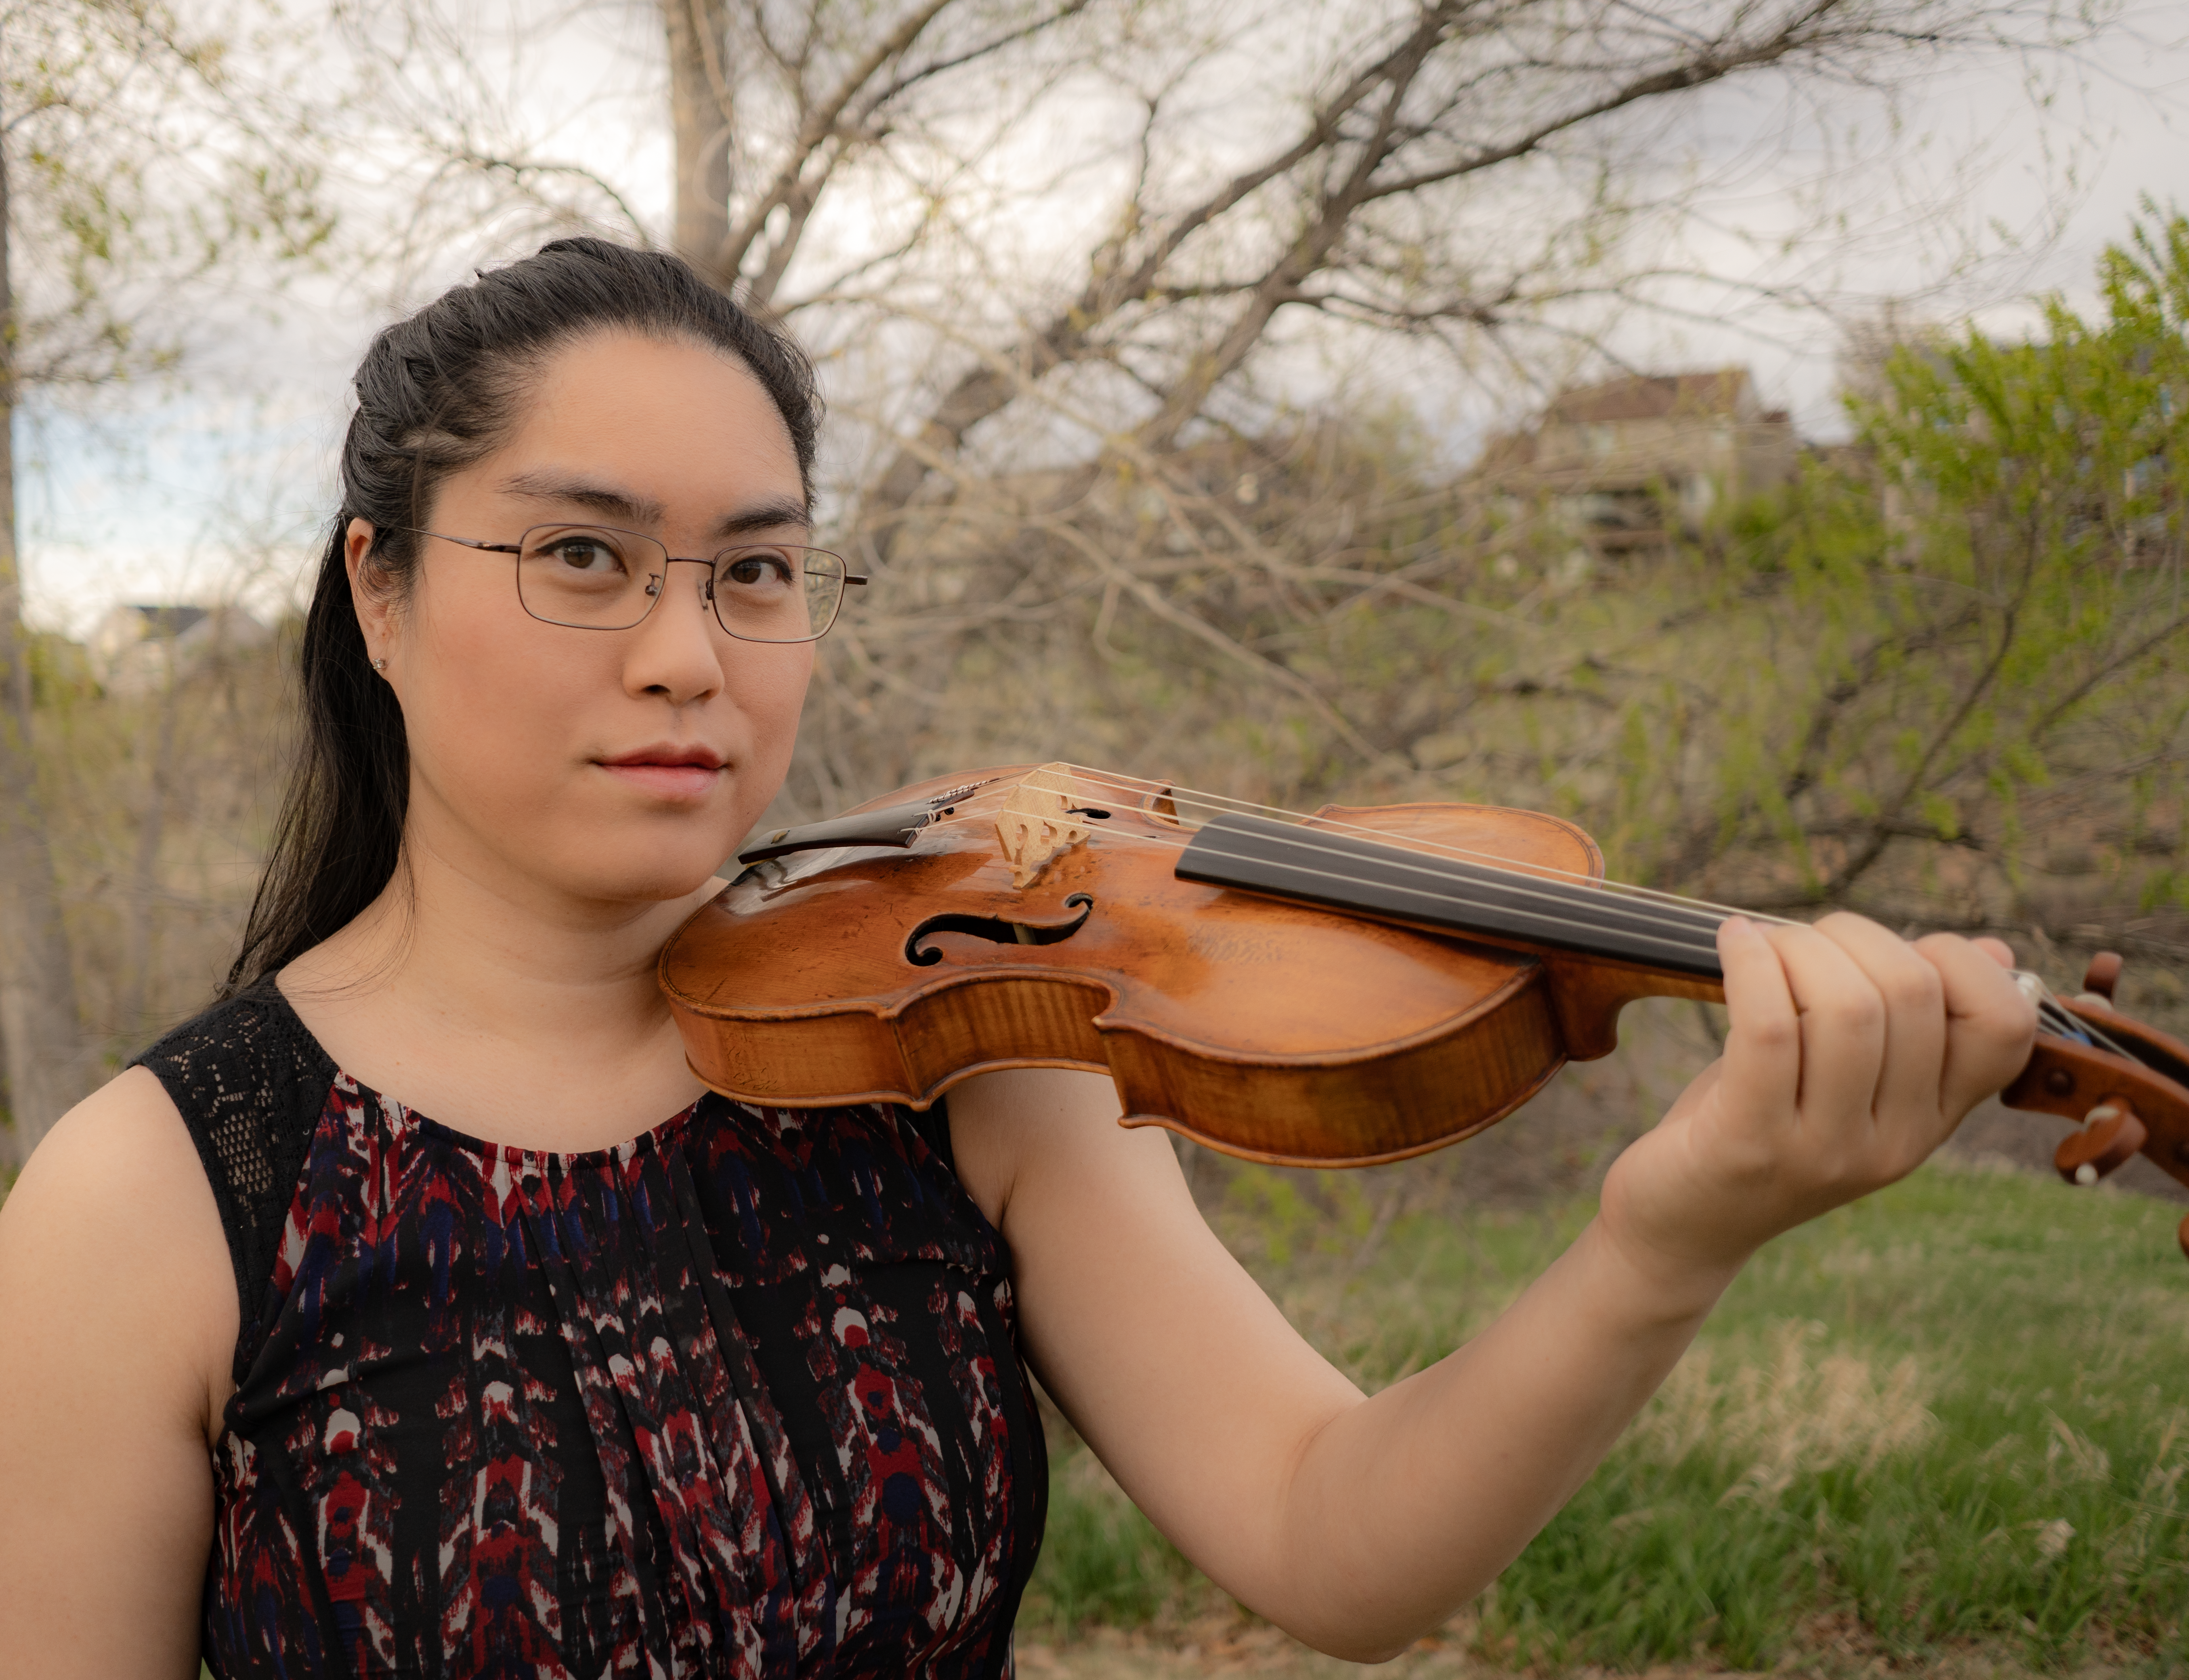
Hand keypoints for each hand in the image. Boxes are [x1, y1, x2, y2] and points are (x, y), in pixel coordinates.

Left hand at [1597, 914, 2036, 1293]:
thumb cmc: (1759, 1123)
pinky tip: (1732, 942)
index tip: (1887, 950)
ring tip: (1761, 947)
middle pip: (1912, 993)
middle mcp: (1895, 1142)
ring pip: (1847, 1006)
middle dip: (1851, 937)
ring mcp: (1827, 1149)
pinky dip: (1750, 964)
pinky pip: (1769, 1027)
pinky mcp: (1751, 1144)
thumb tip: (1993, 952)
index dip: (1957, 961)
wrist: (1682, 1224)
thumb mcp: (1848, 1078)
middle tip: (1799, 942)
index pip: (2004, 1028)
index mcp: (1931, 1121)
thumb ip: (1913, 1023)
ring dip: (1797, 947)